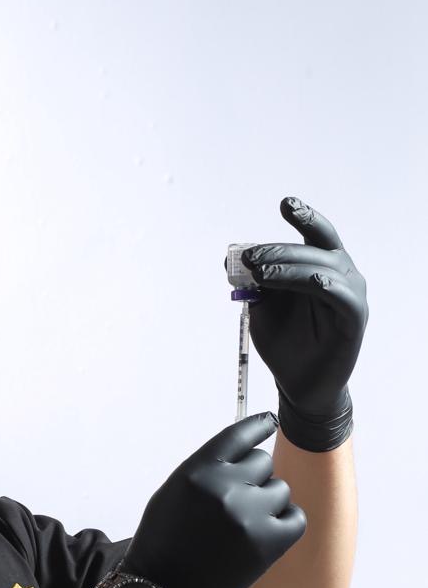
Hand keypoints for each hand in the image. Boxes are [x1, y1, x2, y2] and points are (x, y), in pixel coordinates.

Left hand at [235, 197, 367, 448]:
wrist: (298, 384)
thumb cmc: (285, 344)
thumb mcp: (263, 309)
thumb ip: (255, 284)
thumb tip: (233, 258)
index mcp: (321, 266)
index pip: (316, 234)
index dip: (303, 216)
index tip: (285, 204)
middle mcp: (341, 275)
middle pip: (314, 249)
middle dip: (279, 250)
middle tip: (249, 257)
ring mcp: (350, 296)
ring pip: (325, 270)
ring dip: (292, 268)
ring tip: (263, 274)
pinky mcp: (354, 320)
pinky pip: (344, 297)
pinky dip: (329, 287)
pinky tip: (314, 282)